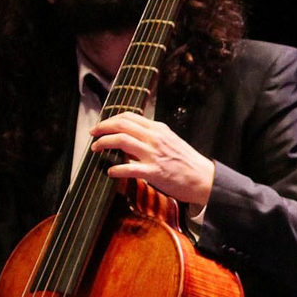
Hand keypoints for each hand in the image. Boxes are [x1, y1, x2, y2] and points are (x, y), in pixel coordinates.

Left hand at [90, 112, 216, 205]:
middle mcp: (155, 138)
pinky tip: (110, 171)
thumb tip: (131, 136)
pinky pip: (129, 168)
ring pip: (121, 141)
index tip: (101, 126)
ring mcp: (154, 154)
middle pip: (121, 125)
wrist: (204, 179)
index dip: (110, 120)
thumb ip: (152, 136)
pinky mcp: (154, 172)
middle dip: (102, 128)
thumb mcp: (170, 141)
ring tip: (95, 150)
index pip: (129, 117)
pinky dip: (116, 169)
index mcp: (158, 129)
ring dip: (103, 144)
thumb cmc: (186, 162)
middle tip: (92, 135)